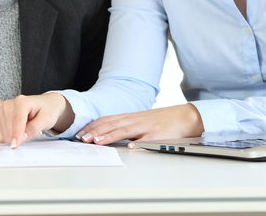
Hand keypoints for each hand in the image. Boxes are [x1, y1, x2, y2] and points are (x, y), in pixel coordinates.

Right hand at [0, 93, 73, 148]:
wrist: (45, 104)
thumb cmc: (46, 110)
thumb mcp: (46, 119)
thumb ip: (34, 128)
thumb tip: (21, 138)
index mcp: (22, 101)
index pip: (17, 121)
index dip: (16, 134)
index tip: (14, 145)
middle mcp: (9, 104)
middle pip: (9, 129)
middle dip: (18, 136)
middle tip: (32, 130)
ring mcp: (2, 110)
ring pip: (3, 133)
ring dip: (14, 137)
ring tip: (25, 128)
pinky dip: (8, 137)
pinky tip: (17, 131)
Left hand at [76, 104, 203, 146]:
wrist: (185, 117)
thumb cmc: (161, 121)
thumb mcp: (140, 122)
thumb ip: (125, 128)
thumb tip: (108, 136)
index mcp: (130, 118)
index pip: (107, 120)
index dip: (93, 126)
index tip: (81, 133)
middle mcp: (135, 120)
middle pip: (112, 125)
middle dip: (96, 132)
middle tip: (83, 139)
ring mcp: (146, 127)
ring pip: (125, 130)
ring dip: (110, 136)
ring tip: (98, 141)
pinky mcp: (158, 135)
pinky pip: (147, 139)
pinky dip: (138, 143)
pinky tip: (130, 147)